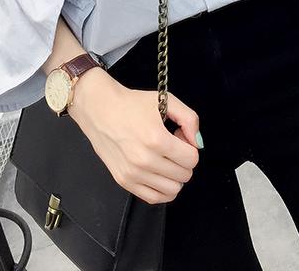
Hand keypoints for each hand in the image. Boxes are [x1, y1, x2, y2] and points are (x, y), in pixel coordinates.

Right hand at [68, 68, 201, 204]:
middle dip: (183, 160)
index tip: (179, 136)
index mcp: (156, 139)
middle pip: (184, 175)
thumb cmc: (132, 104)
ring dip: (174, 175)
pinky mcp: (124, 181)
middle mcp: (144, 160)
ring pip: (172, 191)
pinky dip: (162, 189)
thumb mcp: (166, 100)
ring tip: (163, 158)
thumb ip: (190, 119)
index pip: (192, 159)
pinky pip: (154, 198)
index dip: (190, 146)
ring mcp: (133, 174)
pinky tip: (158, 172)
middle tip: (171, 145)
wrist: (100, 109)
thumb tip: (197, 144)